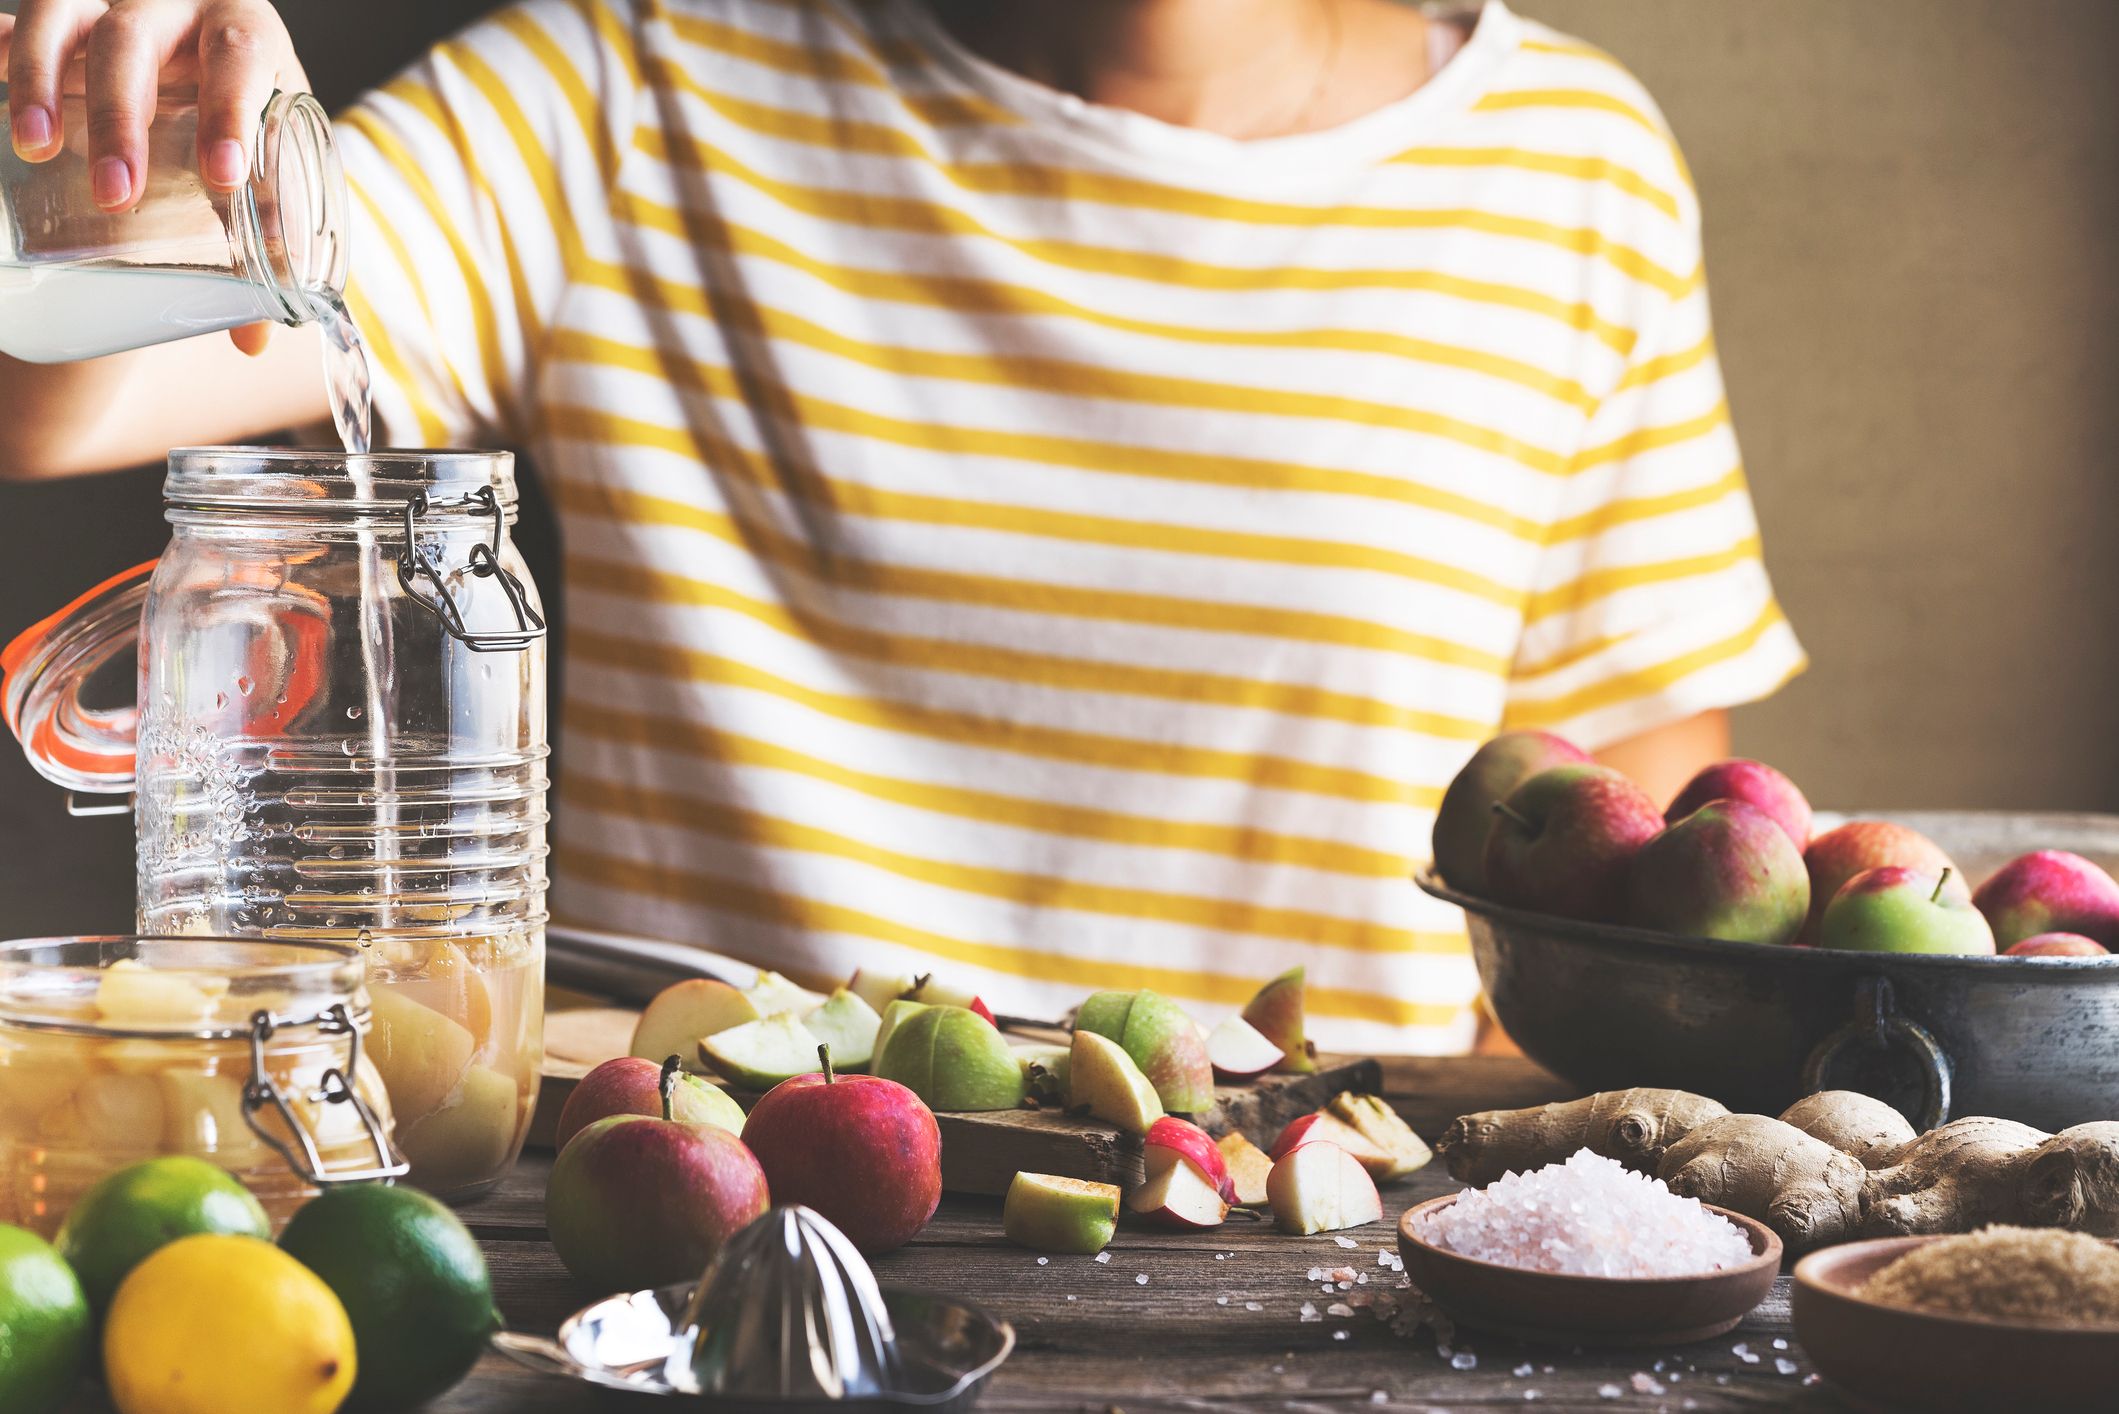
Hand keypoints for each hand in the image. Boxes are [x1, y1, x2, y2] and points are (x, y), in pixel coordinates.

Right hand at [2, 1, 307, 352]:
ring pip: (62, 20)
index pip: (240, 58)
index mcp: (244, 32)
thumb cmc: (247, 123)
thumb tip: (254, 339)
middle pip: (137, 43)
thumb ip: (268, 239)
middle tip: (116, 194)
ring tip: (34, 147)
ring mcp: (103, 5)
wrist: (208, 70)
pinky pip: (13, 29)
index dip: (230, 112)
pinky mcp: (54, 22)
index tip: (223, 177)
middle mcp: (172, 5)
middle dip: (122, 119)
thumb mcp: (273, 164)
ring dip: (41, 81)